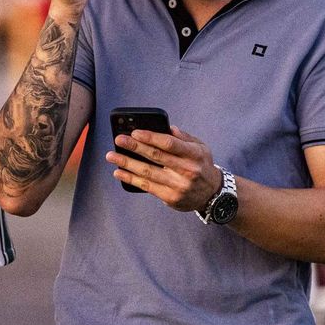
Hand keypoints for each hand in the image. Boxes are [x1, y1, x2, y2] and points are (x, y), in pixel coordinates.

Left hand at [107, 125, 223, 212]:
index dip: (151, 137)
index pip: (169, 144)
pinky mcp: (171, 197)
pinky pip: (147, 186)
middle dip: (134, 147)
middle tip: (118, 140)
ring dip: (127, 163)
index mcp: (194, 154)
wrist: (212, 194)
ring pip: (148, 173)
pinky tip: (119, 172)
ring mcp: (178, 185)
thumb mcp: (200, 147)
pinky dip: (131, 179)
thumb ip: (183, 137)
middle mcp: (186, 170)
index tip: (135, 132)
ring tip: (112, 156)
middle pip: (156, 157)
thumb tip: (166, 127)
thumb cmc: (202, 165)